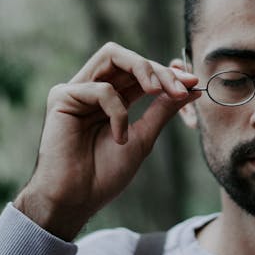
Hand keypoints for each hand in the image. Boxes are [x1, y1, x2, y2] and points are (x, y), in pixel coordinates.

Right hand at [14, 42, 199, 239]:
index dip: (167, 73)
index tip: (193, 83)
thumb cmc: (105, 174)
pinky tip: (119, 137)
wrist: (78, 199)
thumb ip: (163, 109)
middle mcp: (93, 89)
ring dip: (142, 69)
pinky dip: (118, 112)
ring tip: (158, 91)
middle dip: (159, 69)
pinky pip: (101, 89)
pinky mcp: (61, 96)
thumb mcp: (144, 137)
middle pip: (128, 58)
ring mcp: (77, 90)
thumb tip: (192, 89)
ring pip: (112, 55)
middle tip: (181, 88)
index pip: (141, 72)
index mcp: (112, 99)